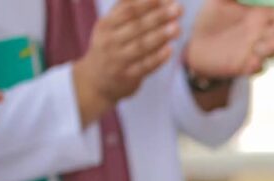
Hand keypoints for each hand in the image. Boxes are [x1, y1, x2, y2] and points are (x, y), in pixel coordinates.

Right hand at [73, 0, 182, 125]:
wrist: (95, 80)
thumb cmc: (110, 46)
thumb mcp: (110, 26)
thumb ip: (127, 9)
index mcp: (106, 25)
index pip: (127, 11)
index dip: (146, 3)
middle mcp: (109, 41)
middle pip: (136, 27)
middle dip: (158, 17)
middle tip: (178, 9)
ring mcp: (118, 60)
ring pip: (140, 46)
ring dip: (160, 36)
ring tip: (177, 28)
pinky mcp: (127, 76)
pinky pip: (144, 66)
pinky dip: (157, 58)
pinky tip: (170, 50)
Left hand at [184, 0, 273, 78]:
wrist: (197, 47)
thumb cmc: (212, 20)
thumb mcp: (220, 0)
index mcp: (261, 16)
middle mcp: (263, 34)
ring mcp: (255, 51)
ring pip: (271, 50)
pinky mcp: (244, 66)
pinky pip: (254, 67)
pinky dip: (256, 65)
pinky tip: (256, 62)